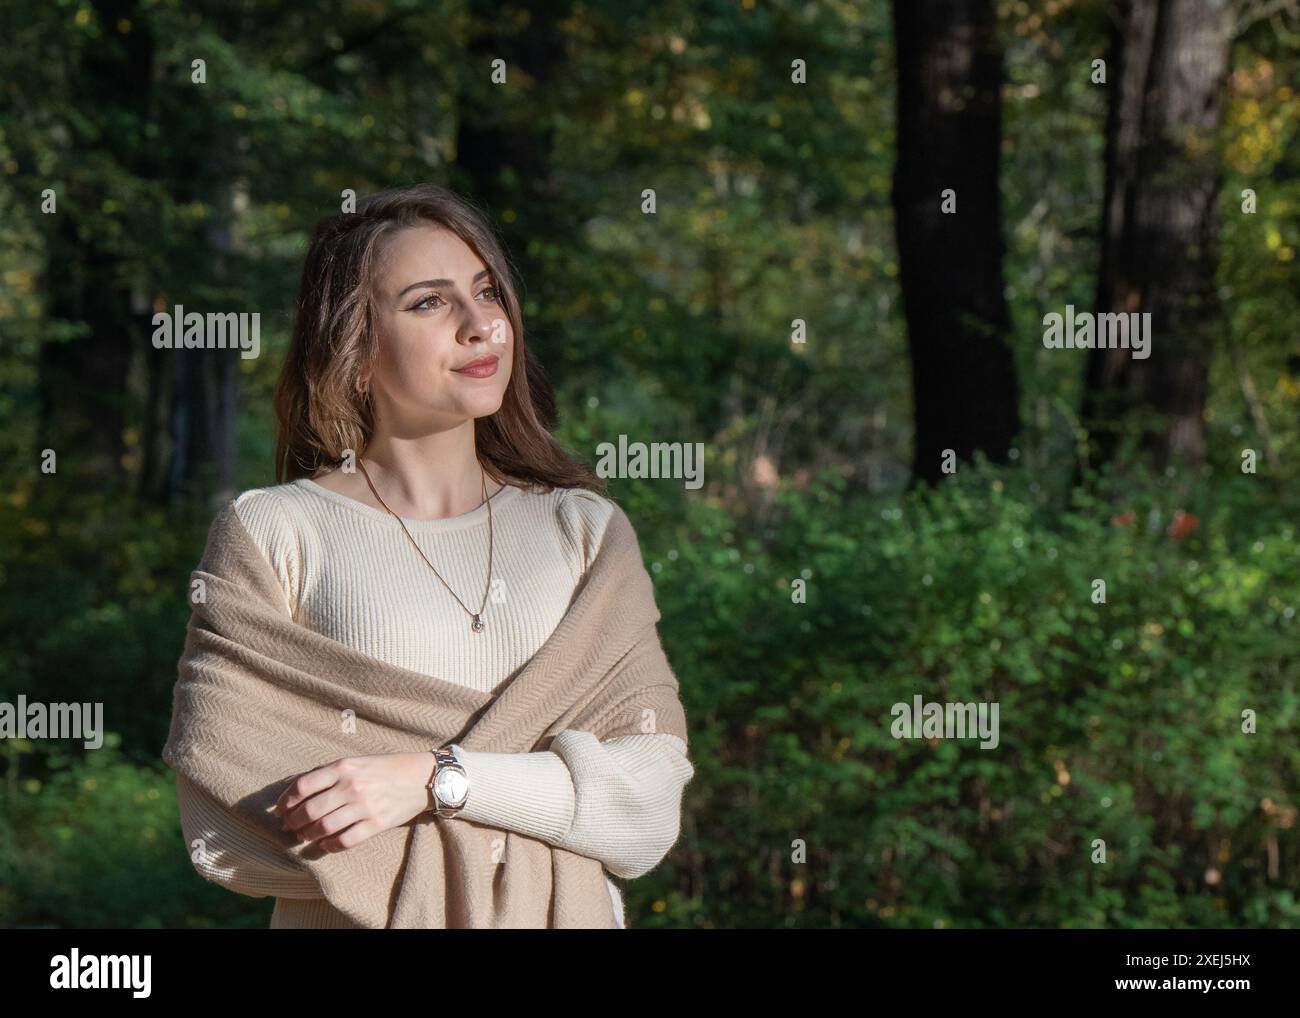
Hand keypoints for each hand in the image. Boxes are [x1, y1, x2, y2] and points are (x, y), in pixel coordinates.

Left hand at [274, 753, 434, 852]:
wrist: (422, 777)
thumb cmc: (386, 768)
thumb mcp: (357, 761)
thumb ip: (329, 772)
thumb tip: (296, 786)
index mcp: (344, 767)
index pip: (303, 785)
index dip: (285, 801)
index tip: (280, 810)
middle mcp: (352, 786)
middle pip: (310, 810)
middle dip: (294, 822)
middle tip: (289, 827)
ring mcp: (365, 806)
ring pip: (325, 827)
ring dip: (309, 835)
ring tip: (304, 836)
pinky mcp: (377, 824)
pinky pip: (346, 840)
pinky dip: (330, 846)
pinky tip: (325, 845)